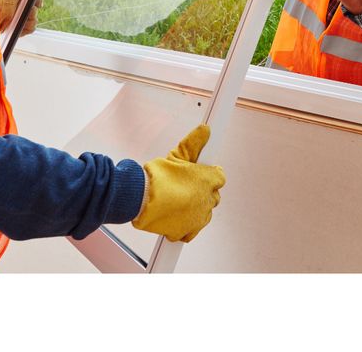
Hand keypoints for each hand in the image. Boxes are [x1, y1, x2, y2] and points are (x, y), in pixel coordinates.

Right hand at [133, 125, 224, 242]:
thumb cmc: (158, 177)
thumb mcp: (176, 155)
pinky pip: (194, 228)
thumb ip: (193, 143)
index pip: (219, 176)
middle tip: (186, 185)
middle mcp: (207, 200)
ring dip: (196, 207)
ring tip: (178, 200)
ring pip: (204, 212)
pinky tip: (176, 214)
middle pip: (214, 195)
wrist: (142, 199)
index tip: (202, 172)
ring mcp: (199, 218)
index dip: (210, 173)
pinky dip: (187, 224)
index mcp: (207, 180)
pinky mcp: (189, 231)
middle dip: (203, 190)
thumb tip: (206, 130)